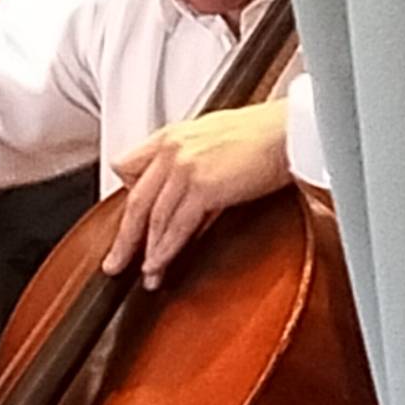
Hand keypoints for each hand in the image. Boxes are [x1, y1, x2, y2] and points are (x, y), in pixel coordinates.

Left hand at [102, 100, 291, 289]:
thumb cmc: (265, 134)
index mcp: (172, 136)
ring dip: (147, 252)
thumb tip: (190, 204)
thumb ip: (194, 166)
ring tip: (146, 275)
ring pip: (153, 218)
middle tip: (114, 263)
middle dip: (124, 238)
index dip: (127, 196)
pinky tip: (160, 266)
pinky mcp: (202, 186)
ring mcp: (184, 167)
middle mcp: (172, 149)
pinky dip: (166, 251)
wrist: (290, 129)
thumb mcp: (215, 141)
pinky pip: (176, 227)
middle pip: (136, 201)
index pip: (128, 165)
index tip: (129, 222)